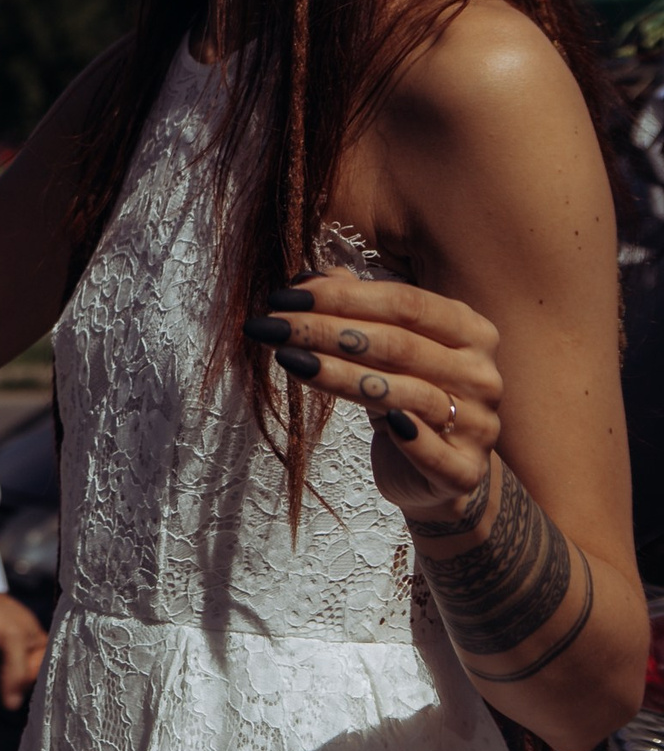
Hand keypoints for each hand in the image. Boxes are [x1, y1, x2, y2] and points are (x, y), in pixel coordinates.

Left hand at [241, 271, 501, 526]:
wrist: (437, 471)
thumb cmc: (405, 393)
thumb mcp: (385, 347)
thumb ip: (356, 308)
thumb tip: (307, 278)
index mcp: (468, 330)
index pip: (404, 302)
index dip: (342, 297)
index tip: (284, 298)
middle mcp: (480, 373)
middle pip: (398, 344)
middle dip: (327, 332)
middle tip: (270, 327)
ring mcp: (479, 423)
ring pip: (407, 394)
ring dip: (341, 376)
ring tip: (288, 360)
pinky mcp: (466, 470)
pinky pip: (438, 454)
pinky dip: (413, 440)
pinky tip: (387, 426)